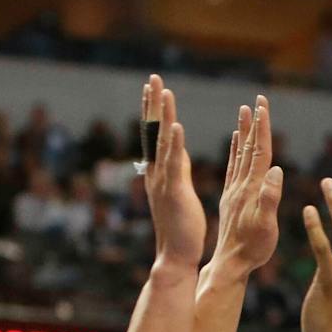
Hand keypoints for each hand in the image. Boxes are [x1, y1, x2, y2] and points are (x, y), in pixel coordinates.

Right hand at [141, 75, 204, 272]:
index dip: (154, 110)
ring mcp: (163, 180)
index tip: (153, 86)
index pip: (155, 133)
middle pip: (153, 131)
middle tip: (152, 77)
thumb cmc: (180, 225)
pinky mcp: (173, 191)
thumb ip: (176, 167)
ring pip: (162, 142)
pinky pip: (174, 164)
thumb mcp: (177, 188)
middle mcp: (156, 171)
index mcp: (160, 170)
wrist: (176, 254)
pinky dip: (174, 144)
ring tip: (163, 90)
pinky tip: (176, 125)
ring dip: (163, 115)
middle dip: (153, 103)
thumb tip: (176, 149)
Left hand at [209, 96, 282, 276]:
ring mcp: (235, 190)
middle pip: (248, 148)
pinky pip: (233, 167)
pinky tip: (235, 140)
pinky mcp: (232, 197)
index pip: (258, 152)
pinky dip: (235, 150)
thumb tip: (275, 170)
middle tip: (256, 100)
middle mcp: (242, 185)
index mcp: (252, 189)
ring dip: (243, 131)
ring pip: (240, 154)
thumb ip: (269, 199)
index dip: (262, 128)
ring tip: (245, 112)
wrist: (229, 265)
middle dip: (254, 123)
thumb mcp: (265, 227)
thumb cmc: (252, 250)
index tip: (262, 105)